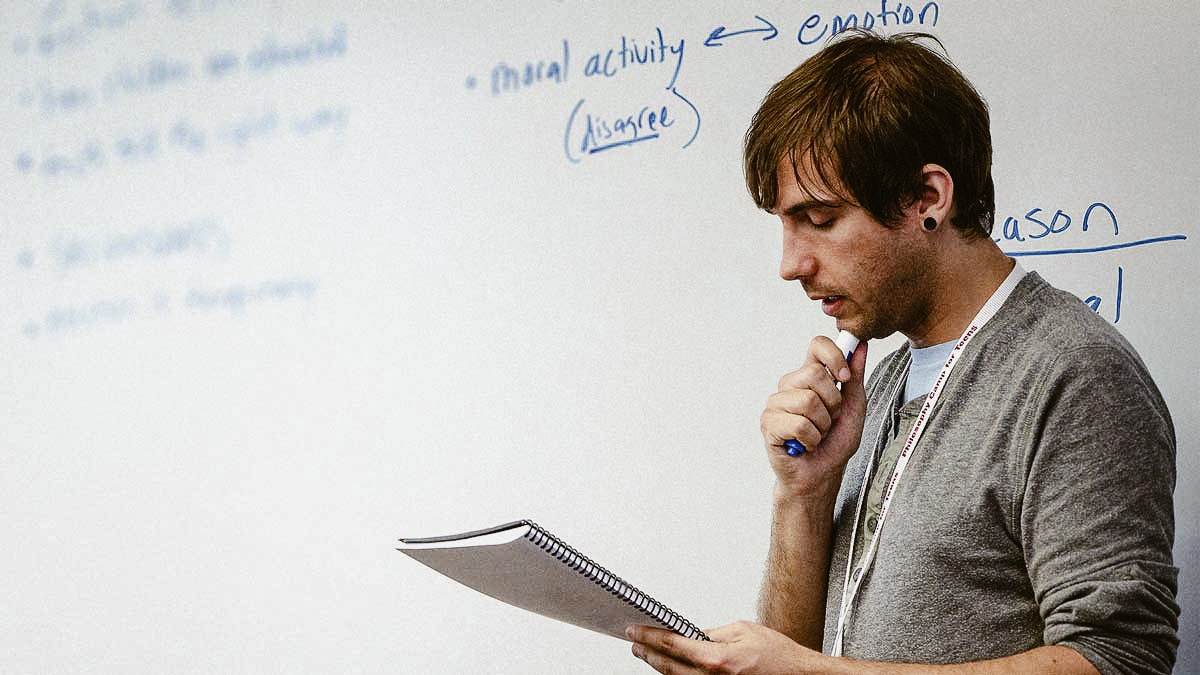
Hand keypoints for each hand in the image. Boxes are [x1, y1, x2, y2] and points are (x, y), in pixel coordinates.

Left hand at [628, 622, 826, 673]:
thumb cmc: (778, 655)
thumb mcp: (742, 630)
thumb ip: (712, 633)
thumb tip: (691, 634)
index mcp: (717, 659)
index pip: (672, 645)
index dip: (649, 636)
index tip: (635, 630)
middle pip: (667, 666)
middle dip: (647, 652)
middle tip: (634, 641)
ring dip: (658, 665)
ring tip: (645, 653)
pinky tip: (669, 668)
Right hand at [760, 336, 866, 498]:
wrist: (821, 475)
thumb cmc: (834, 444)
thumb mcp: (853, 408)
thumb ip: (855, 378)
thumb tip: (860, 347)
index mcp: (809, 378)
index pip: (816, 346)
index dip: (833, 356)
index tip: (844, 377)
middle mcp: (789, 386)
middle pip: (813, 373)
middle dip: (832, 403)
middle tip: (828, 421)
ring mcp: (776, 404)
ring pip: (807, 401)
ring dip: (821, 425)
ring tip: (816, 434)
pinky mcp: (769, 423)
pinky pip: (798, 424)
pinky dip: (811, 439)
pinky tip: (805, 444)